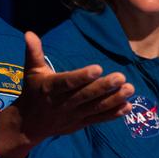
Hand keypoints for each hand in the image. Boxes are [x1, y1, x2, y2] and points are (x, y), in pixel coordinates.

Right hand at [0, 32, 134, 157]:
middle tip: (121, 77)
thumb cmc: (32, 92)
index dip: (82, 77)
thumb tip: (29, 33)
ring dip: (114, 100)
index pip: (67, 82)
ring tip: (129, 89)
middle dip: (104, 87)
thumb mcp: (31, 72)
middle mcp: (62, 103)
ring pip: (95, 107)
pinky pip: (98, 119)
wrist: (28, 125)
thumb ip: (33, 52)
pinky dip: (113, 114)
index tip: (98, 68)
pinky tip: (128, 107)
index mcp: (51, 88)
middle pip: (85, 95)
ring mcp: (73, 115)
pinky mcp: (80, 123)